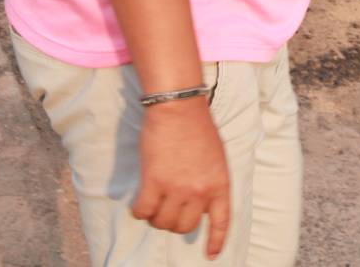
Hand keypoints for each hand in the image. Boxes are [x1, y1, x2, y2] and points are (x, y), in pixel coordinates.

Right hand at [131, 98, 231, 258]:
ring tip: (153, 205)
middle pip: (185, 227)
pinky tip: (139, 205)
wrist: (178, 107)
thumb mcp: (216, 156)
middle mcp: (200, 191)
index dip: (216, 241)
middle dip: (174, 223)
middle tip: (167, 211)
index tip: (210, 255)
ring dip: (156, 218)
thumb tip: (199, 201)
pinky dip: (140, 211)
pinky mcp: (154, 182)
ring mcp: (177, 188)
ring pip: (163, 222)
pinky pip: (144, 211)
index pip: (221, 222)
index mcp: (220, 184)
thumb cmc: (197, 125)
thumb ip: (210, 180)